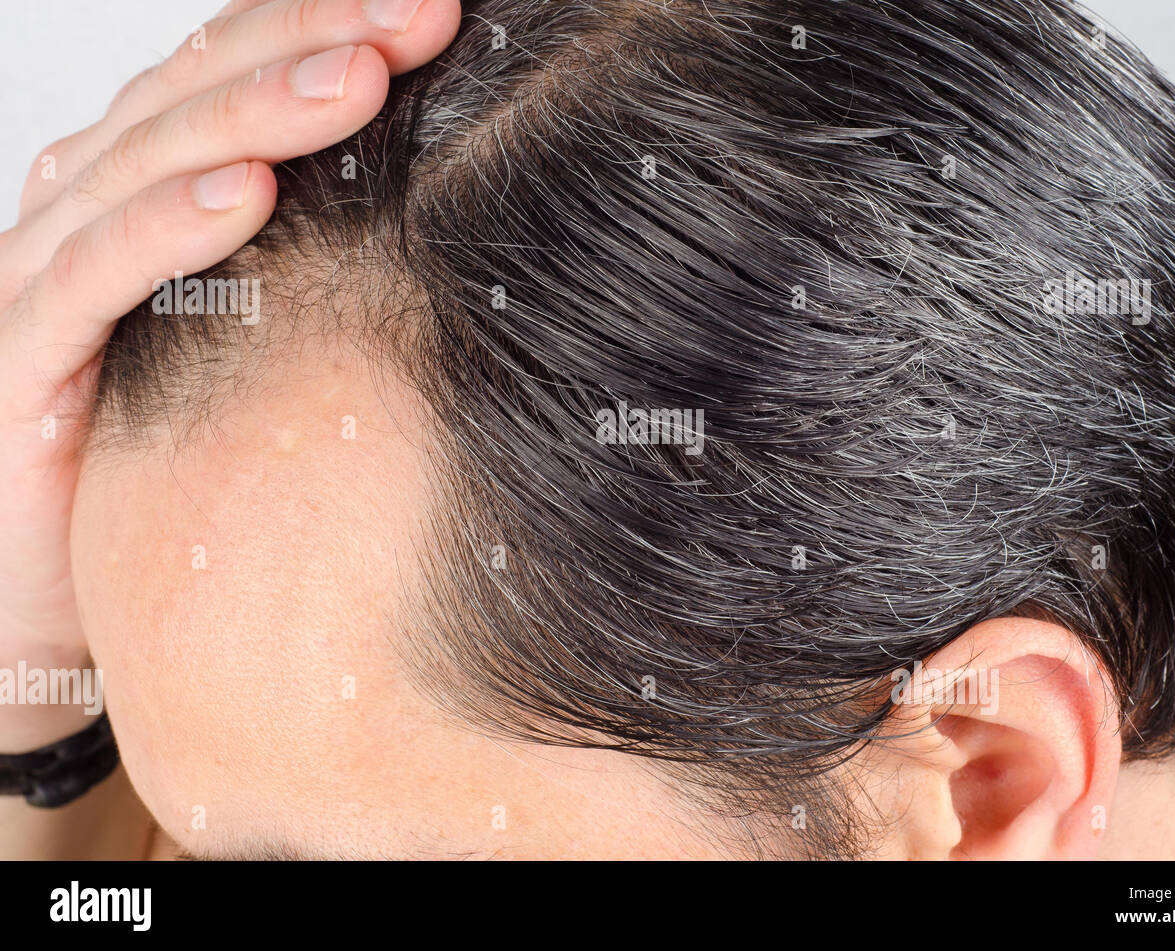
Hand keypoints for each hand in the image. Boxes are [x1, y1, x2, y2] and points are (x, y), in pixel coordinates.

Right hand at [0, 0, 459, 751]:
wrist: (56, 593)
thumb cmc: (170, 459)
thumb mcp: (261, 342)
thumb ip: (316, 268)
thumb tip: (453, 226)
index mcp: (154, 194)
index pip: (238, 79)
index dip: (327, 28)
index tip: (439, 11)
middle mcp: (94, 211)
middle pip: (200, 93)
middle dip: (314, 41)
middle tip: (423, 12)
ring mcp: (48, 276)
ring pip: (148, 162)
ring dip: (257, 112)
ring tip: (360, 75)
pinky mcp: (21, 360)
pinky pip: (90, 277)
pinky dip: (165, 227)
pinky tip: (244, 191)